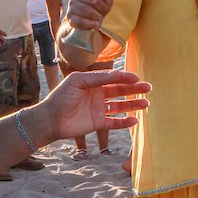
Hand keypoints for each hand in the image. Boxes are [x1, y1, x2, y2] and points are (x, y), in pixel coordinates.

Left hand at [34, 68, 150, 141]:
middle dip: (134, 89)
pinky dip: (124, 122)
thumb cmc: (61, 97)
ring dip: (133, 104)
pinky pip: (114, 122)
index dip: (125, 77)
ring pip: (120, 106)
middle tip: (148, 88)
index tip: (136, 78)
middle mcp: (97, 94)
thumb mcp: (78, 81)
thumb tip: (118, 74)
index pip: (112, 78)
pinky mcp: (97, 123)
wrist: (50, 120)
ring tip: (146, 103)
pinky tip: (134, 120)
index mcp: (92, 82)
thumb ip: (98, 78)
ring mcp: (98, 109)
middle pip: (120, 91)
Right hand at [66, 0, 121, 30]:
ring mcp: (72, 4)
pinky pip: (80, 21)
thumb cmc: (99, 4)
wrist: (89, 18)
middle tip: (105, 10)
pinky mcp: (70, 16)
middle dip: (103, 7)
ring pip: (87, 10)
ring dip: (97, 16)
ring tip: (100, 18)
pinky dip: (91, 24)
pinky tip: (96, 25)